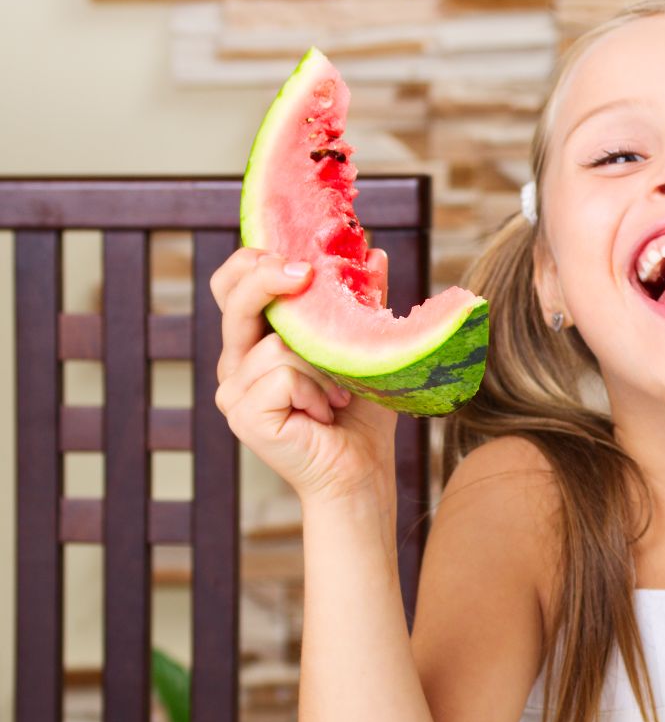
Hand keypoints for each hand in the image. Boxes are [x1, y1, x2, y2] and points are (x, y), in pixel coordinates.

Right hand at [211, 247, 398, 503]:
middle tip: (307, 274)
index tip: (299, 258)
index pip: (233, 286)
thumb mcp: (363, 347)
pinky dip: (315, 390)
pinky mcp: (243, 414)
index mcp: (256, 341)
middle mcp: (236, 363)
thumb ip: (361, 302)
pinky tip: (325, 413)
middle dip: (270, 278)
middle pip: (236, 299)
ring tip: (339, 396)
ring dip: (323, 365)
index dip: (253, 262)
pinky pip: (282, 375)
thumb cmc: (361, 414)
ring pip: (276, 344)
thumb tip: (375, 252)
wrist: (361, 470)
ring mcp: (234, 390)